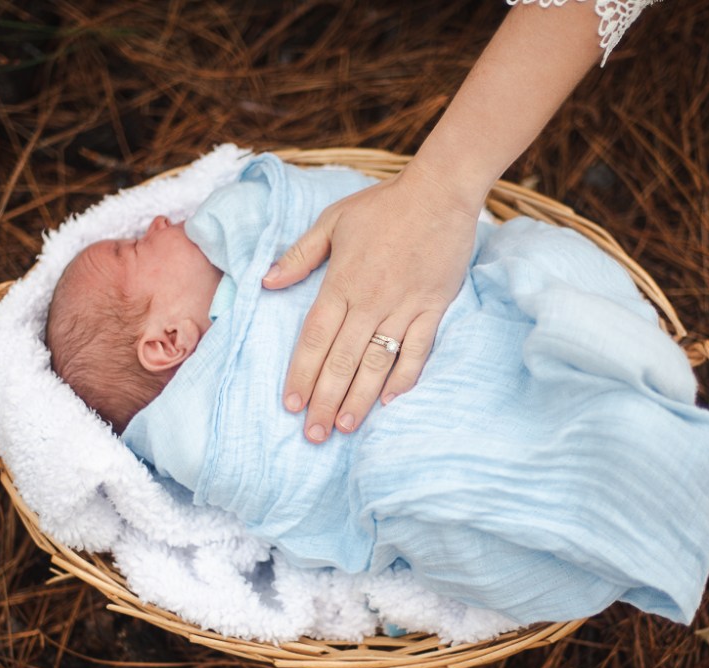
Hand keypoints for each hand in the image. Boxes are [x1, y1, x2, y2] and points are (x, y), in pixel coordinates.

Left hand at [262, 165, 478, 442]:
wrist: (440, 192)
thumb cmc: (383, 205)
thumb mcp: (332, 222)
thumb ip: (300, 255)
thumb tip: (268, 281)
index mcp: (341, 282)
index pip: (315, 338)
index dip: (301, 373)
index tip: (289, 404)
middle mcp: (369, 301)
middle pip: (342, 361)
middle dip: (324, 400)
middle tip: (312, 435)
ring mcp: (403, 307)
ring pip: (376, 363)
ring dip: (359, 399)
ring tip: (343, 427)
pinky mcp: (432, 308)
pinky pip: (417, 350)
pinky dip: (405, 377)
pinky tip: (390, 401)